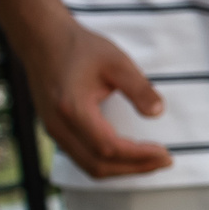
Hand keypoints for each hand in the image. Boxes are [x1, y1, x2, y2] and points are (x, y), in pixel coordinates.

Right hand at [17, 19, 172, 177]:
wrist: (43, 40)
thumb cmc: (80, 48)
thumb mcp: (117, 62)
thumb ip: (139, 88)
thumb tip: (158, 113)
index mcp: (72, 109)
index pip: (109, 147)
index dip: (139, 156)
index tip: (165, 153)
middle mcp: (58, 126)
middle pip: (98, 165)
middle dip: (135, 168)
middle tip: (165, 161)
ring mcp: (53, 131)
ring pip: (89, 166)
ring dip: (122, 169)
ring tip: (152, 161)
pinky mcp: (55, 131)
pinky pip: (82, 158)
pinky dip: (108, 163)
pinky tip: (130, 155)